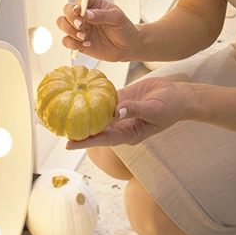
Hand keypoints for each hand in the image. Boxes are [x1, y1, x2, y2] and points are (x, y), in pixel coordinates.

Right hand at [57, 0, 140, 62]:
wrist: (127, 47)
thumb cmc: (123, 28)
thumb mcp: (117, 18)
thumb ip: (102, 15)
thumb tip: (88, 14)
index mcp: (94, 4)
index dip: (77, 4)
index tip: (79, 11)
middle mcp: (84, 15)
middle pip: (67, 10)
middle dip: (70, 18)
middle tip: (81, 26)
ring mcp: (79, 28)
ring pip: (62, 24)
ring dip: (69, 30)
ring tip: (84, 37)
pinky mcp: (77, 41)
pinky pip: (66, 41)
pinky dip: (73, 43)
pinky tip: (87, 44)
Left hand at [65, 76, 188, 148]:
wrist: (178, 96)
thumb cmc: (170, 108)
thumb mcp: (154, 110)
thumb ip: (135, 110)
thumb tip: (115, 112)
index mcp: (129, 134)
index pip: (103, 140)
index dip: (86, 142)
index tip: (68, 144)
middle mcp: (121, 125)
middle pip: (96, 129)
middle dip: (78, 129)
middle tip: (57, 128)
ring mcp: (120, 112)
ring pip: (97, 114)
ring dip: (82, 112)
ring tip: (62, 109)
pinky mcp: (121, 99)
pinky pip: (104, 98)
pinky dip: (93, 96)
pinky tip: (79, 90)